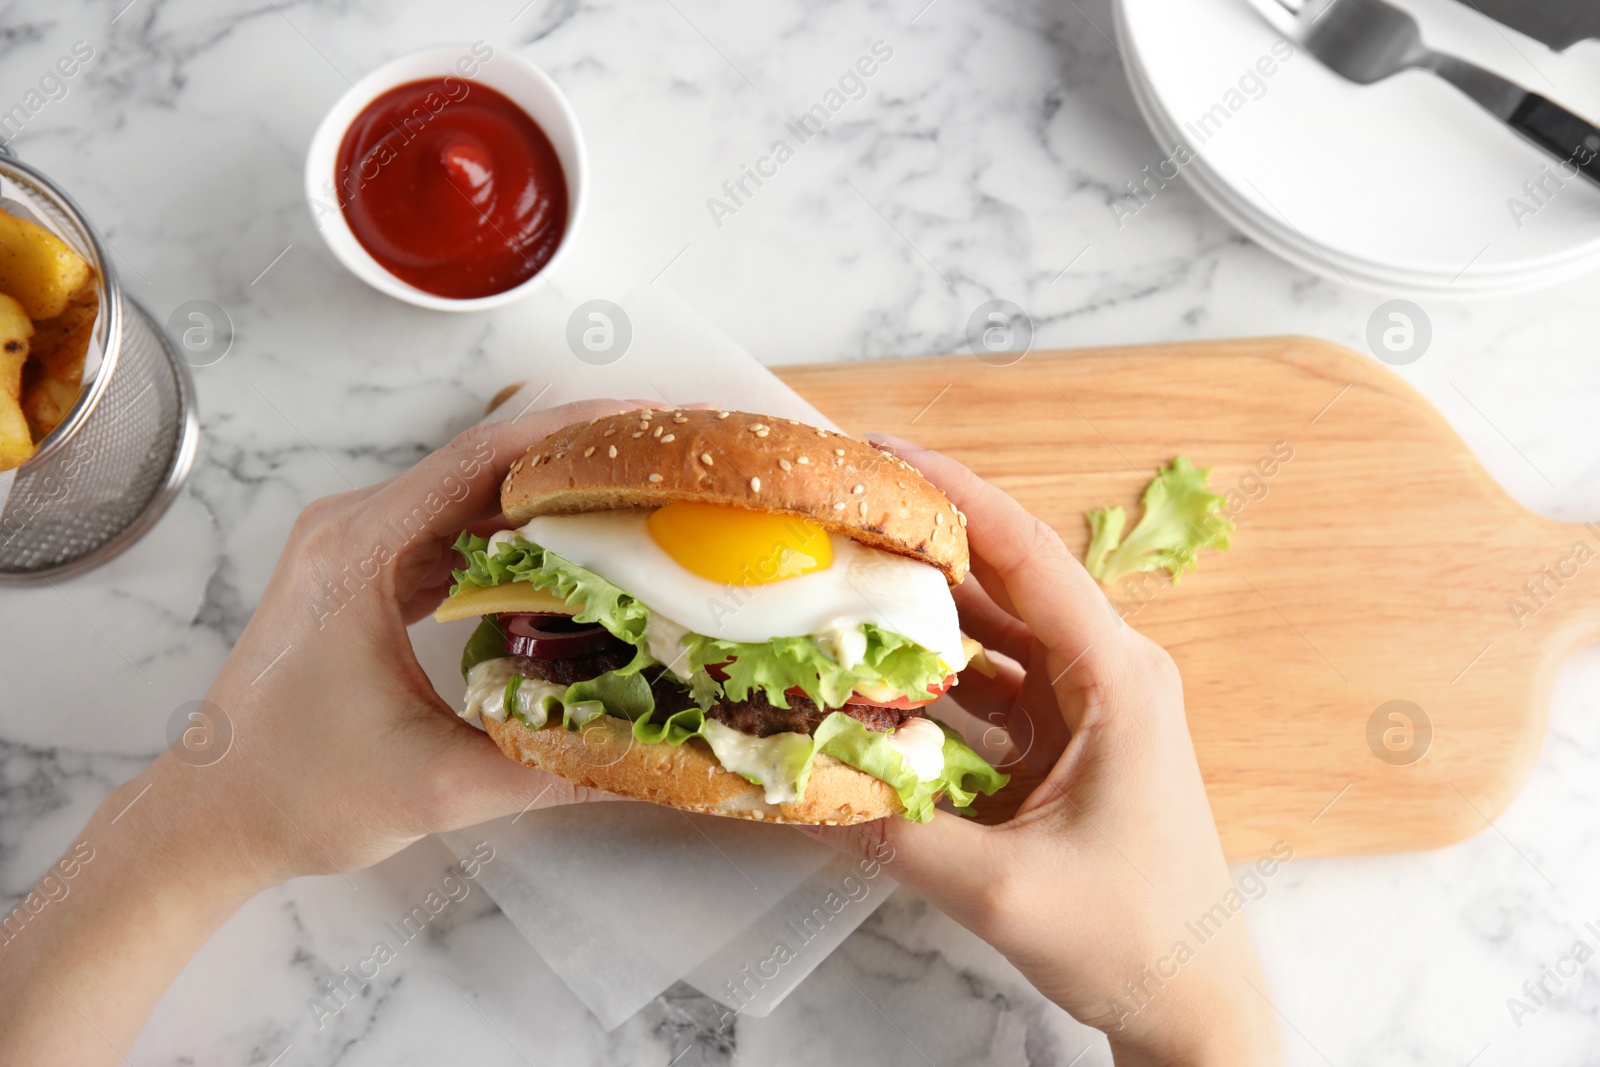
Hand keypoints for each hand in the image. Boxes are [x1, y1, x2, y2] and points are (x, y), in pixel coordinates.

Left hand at [0, 398, 638, 1064]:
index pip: (481, 460)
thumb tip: (646, 756)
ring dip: (545, 495)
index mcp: (358, 553)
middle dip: (574, 460)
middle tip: (658, 467)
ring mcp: (350, 546)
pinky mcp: (358, 573)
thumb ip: (547, 770)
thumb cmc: (294, 795)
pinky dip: (511, 532)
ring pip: (466, 493)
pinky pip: (447, 529)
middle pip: (480, 463)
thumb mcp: (437, 790)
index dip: (569, 436)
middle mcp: (350, 529)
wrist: (210, 815)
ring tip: (631, 504)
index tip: (640, 427)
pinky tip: (569, 553)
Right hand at [806, 435, 1281, 1066]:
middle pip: (1007, 578)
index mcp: (1117, 680)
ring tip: (842, 576)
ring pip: (993, 628)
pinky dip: (934, 672)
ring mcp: (1087, 704)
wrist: (1188, 996)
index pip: (1029, 557)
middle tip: (843, 508)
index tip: (886, 452)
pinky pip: (990, 681)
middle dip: (924, 540)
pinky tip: (874, 669)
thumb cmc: (1132, 935)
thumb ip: (897, 833)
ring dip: (923, 607)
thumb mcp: (1002, 889)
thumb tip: (803, 783)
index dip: (956, 495)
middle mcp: (1107, 673)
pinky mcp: (1064, 738)